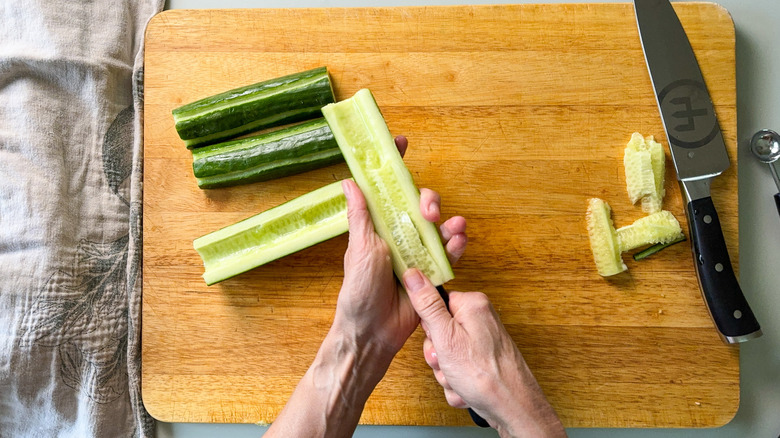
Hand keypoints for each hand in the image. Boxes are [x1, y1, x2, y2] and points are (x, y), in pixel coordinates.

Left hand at [332, 135, 467, 358]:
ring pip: (438, 228)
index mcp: (379, 226)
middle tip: (427, 209)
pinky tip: (458, 241)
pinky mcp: (432, 273)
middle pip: (420, 205)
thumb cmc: (359, 290)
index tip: (402, 142)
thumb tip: (349, 180)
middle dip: (429, 200)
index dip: (395, 166)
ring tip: (451, 225)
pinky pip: (449, 254)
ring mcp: (417, 253)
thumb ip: (360, 215)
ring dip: (448, 222)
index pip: (388, 190)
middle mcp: (399, 236)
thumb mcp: (358, 248)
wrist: (373, 331)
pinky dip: (456, 246)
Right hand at [402, 270, 565, 437]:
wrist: (512, 407)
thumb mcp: (446, 337)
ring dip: (448, 373)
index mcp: (472, 305)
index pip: (434, 306)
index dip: (431, 330)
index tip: (438, 343)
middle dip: (439, 357)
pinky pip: (458, 369)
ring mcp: (483, 342)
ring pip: (447, 355)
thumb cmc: (484, 375)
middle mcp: (480, 320)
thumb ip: (427, 305)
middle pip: (439, 333)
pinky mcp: (483, 360)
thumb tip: (413, 274)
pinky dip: (458, 382)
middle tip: (449, 364)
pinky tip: (467, 388)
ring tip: (461, 380)